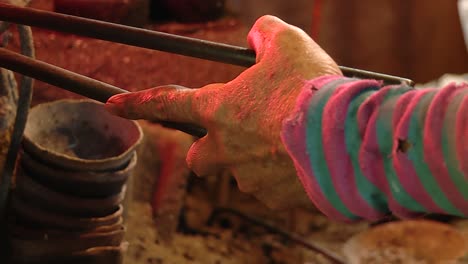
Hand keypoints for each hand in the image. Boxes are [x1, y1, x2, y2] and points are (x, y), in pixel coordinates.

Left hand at [106, 15, 340, 208]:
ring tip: (289, 142)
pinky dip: (284, 174)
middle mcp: (226, 148)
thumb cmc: (311, 89)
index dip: (138, 102)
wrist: (344, 139)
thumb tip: (258, 34)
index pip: (168, 102)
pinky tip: (306, 159)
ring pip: (240, 173)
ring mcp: (248, 177)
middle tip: (235, 137)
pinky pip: (272, 187)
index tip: (112, 105)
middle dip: (208, 150)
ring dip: (255, 159)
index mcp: (220, 108)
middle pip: (199, 158)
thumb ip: (266, 33)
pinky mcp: (275, 198)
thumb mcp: (289, 44)